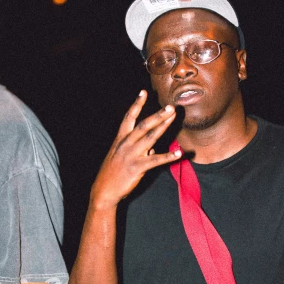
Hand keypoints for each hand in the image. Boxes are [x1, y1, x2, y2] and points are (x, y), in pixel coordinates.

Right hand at [90, 90, 180, 208]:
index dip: (136, 104)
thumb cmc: (113, 173)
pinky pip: (155, 160)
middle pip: (144, 125)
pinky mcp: (137, 168)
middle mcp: (126, 144)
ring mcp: (131, 155)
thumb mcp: (121, 156)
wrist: (104, 191)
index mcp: (120, 139)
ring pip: (150, 137)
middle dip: (158, 115)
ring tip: (174, 117)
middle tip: (170, 106)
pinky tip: (179, 153)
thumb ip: (138, 149)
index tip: (144, 92)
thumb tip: (153, 147)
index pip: (129, 117)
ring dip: (163, 126)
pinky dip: (168, 156)